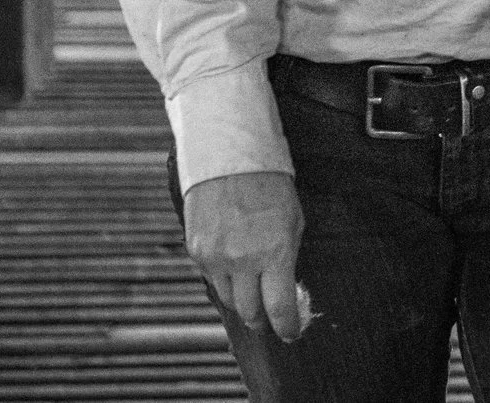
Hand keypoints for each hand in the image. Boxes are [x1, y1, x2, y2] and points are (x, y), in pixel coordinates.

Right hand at [183, 170, 306, 340]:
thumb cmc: (270, 185)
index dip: (287, 327)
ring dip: (242, 302)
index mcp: (274, 252)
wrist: (229, 156)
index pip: (279, 308)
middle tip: (269, 319)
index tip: (292, 333)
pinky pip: (212, 279)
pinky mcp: (197, 250)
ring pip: (228, 300)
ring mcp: (215, 257)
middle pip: (251, 312)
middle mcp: (242, 260)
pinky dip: (224, 281)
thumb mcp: (293, 221)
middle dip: (262, 320)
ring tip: (251, 295)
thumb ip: (287, 259)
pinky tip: (233, 270)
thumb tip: (285, 292)